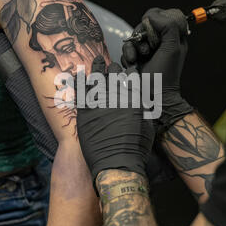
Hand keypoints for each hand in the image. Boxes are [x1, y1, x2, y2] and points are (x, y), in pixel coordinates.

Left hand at [76, 56, 154, 187]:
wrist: (116, 164)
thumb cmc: (135, 149)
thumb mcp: (147, 127)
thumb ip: (144, 111)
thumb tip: (141, 103)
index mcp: (134, 99)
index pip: (132, 78)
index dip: (130, 72)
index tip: (128, 70)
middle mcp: (117, 97)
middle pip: (115, 75)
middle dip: (114, 69)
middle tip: (112, 65)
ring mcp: (99, 103)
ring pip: (98, 79)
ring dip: (98, 68)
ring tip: (97, 60)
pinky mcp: (85, 112)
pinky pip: (80, 92)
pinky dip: (79, 81)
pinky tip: (78, 74)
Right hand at [122, 8, 192, 132]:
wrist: (152, 97)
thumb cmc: (165, 76)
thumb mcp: (172, 48)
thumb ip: (168, 26)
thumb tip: (152, 15)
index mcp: (174, 36)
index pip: (163, 15)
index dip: (155, 21)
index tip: (154, 34)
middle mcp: (161, 41)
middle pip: (145, 24)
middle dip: (141, 36)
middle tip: (146, 50)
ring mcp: (148, 49)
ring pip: (134, 36)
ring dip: (132, 47)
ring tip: (136, 60)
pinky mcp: (136, 58)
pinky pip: (127, 47)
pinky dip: (127, 55)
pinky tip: (132, 64)